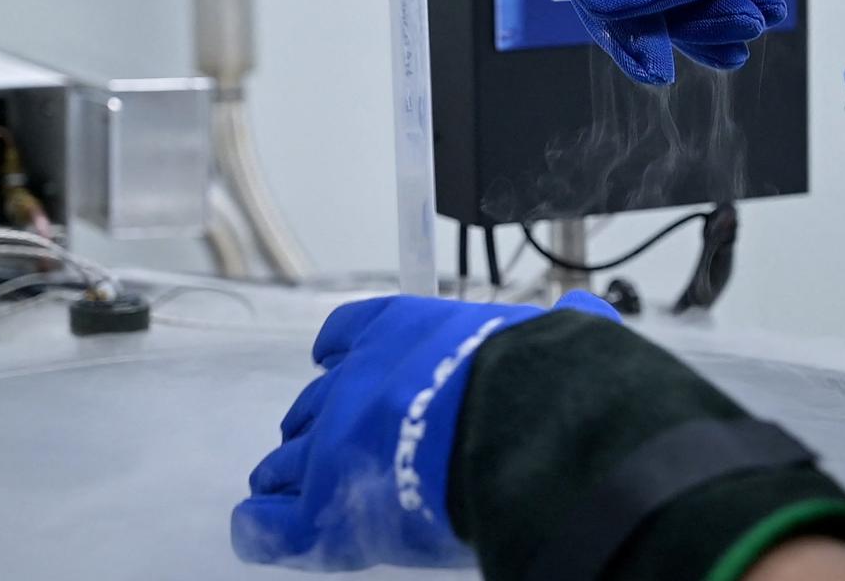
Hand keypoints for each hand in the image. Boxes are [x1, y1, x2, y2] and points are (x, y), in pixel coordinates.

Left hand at [230, 290, 620, 570]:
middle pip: (317, 401)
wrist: (520, 424)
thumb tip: (587, 317)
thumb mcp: (555, 339)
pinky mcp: (322, 506)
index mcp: (402, 332)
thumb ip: (562, 328)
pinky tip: (256, 526)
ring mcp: (332, 443)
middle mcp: (355, 379)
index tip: (335, 360)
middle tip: (324, 442)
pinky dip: (262, 526)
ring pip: (290, 459)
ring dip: (289, 471)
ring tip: (282, 485)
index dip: (343, 351)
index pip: (350, 332)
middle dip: (320, 421)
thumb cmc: (541, 382)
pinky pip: (271, 522)